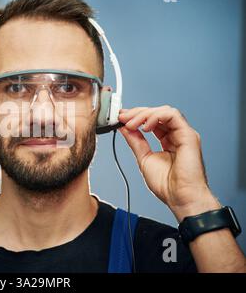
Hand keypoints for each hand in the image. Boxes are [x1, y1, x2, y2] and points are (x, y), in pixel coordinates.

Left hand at [118, 105, 219, 220]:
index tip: (120, 118)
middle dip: (137, 113)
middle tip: (122, 118)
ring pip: (164, 111)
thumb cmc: (167, 185)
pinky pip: (172, 116)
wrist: (180, 198)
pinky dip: (156, 116)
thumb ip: (135, 141)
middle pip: (157, 113)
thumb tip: (124, 128)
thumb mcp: (144, 158)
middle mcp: (177, 135)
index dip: (136, 117)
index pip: (152, 121)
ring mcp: (184, 134)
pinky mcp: (189, 135)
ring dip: (144, 114)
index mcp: (167, 141)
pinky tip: (145, 126)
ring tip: (131, 124)